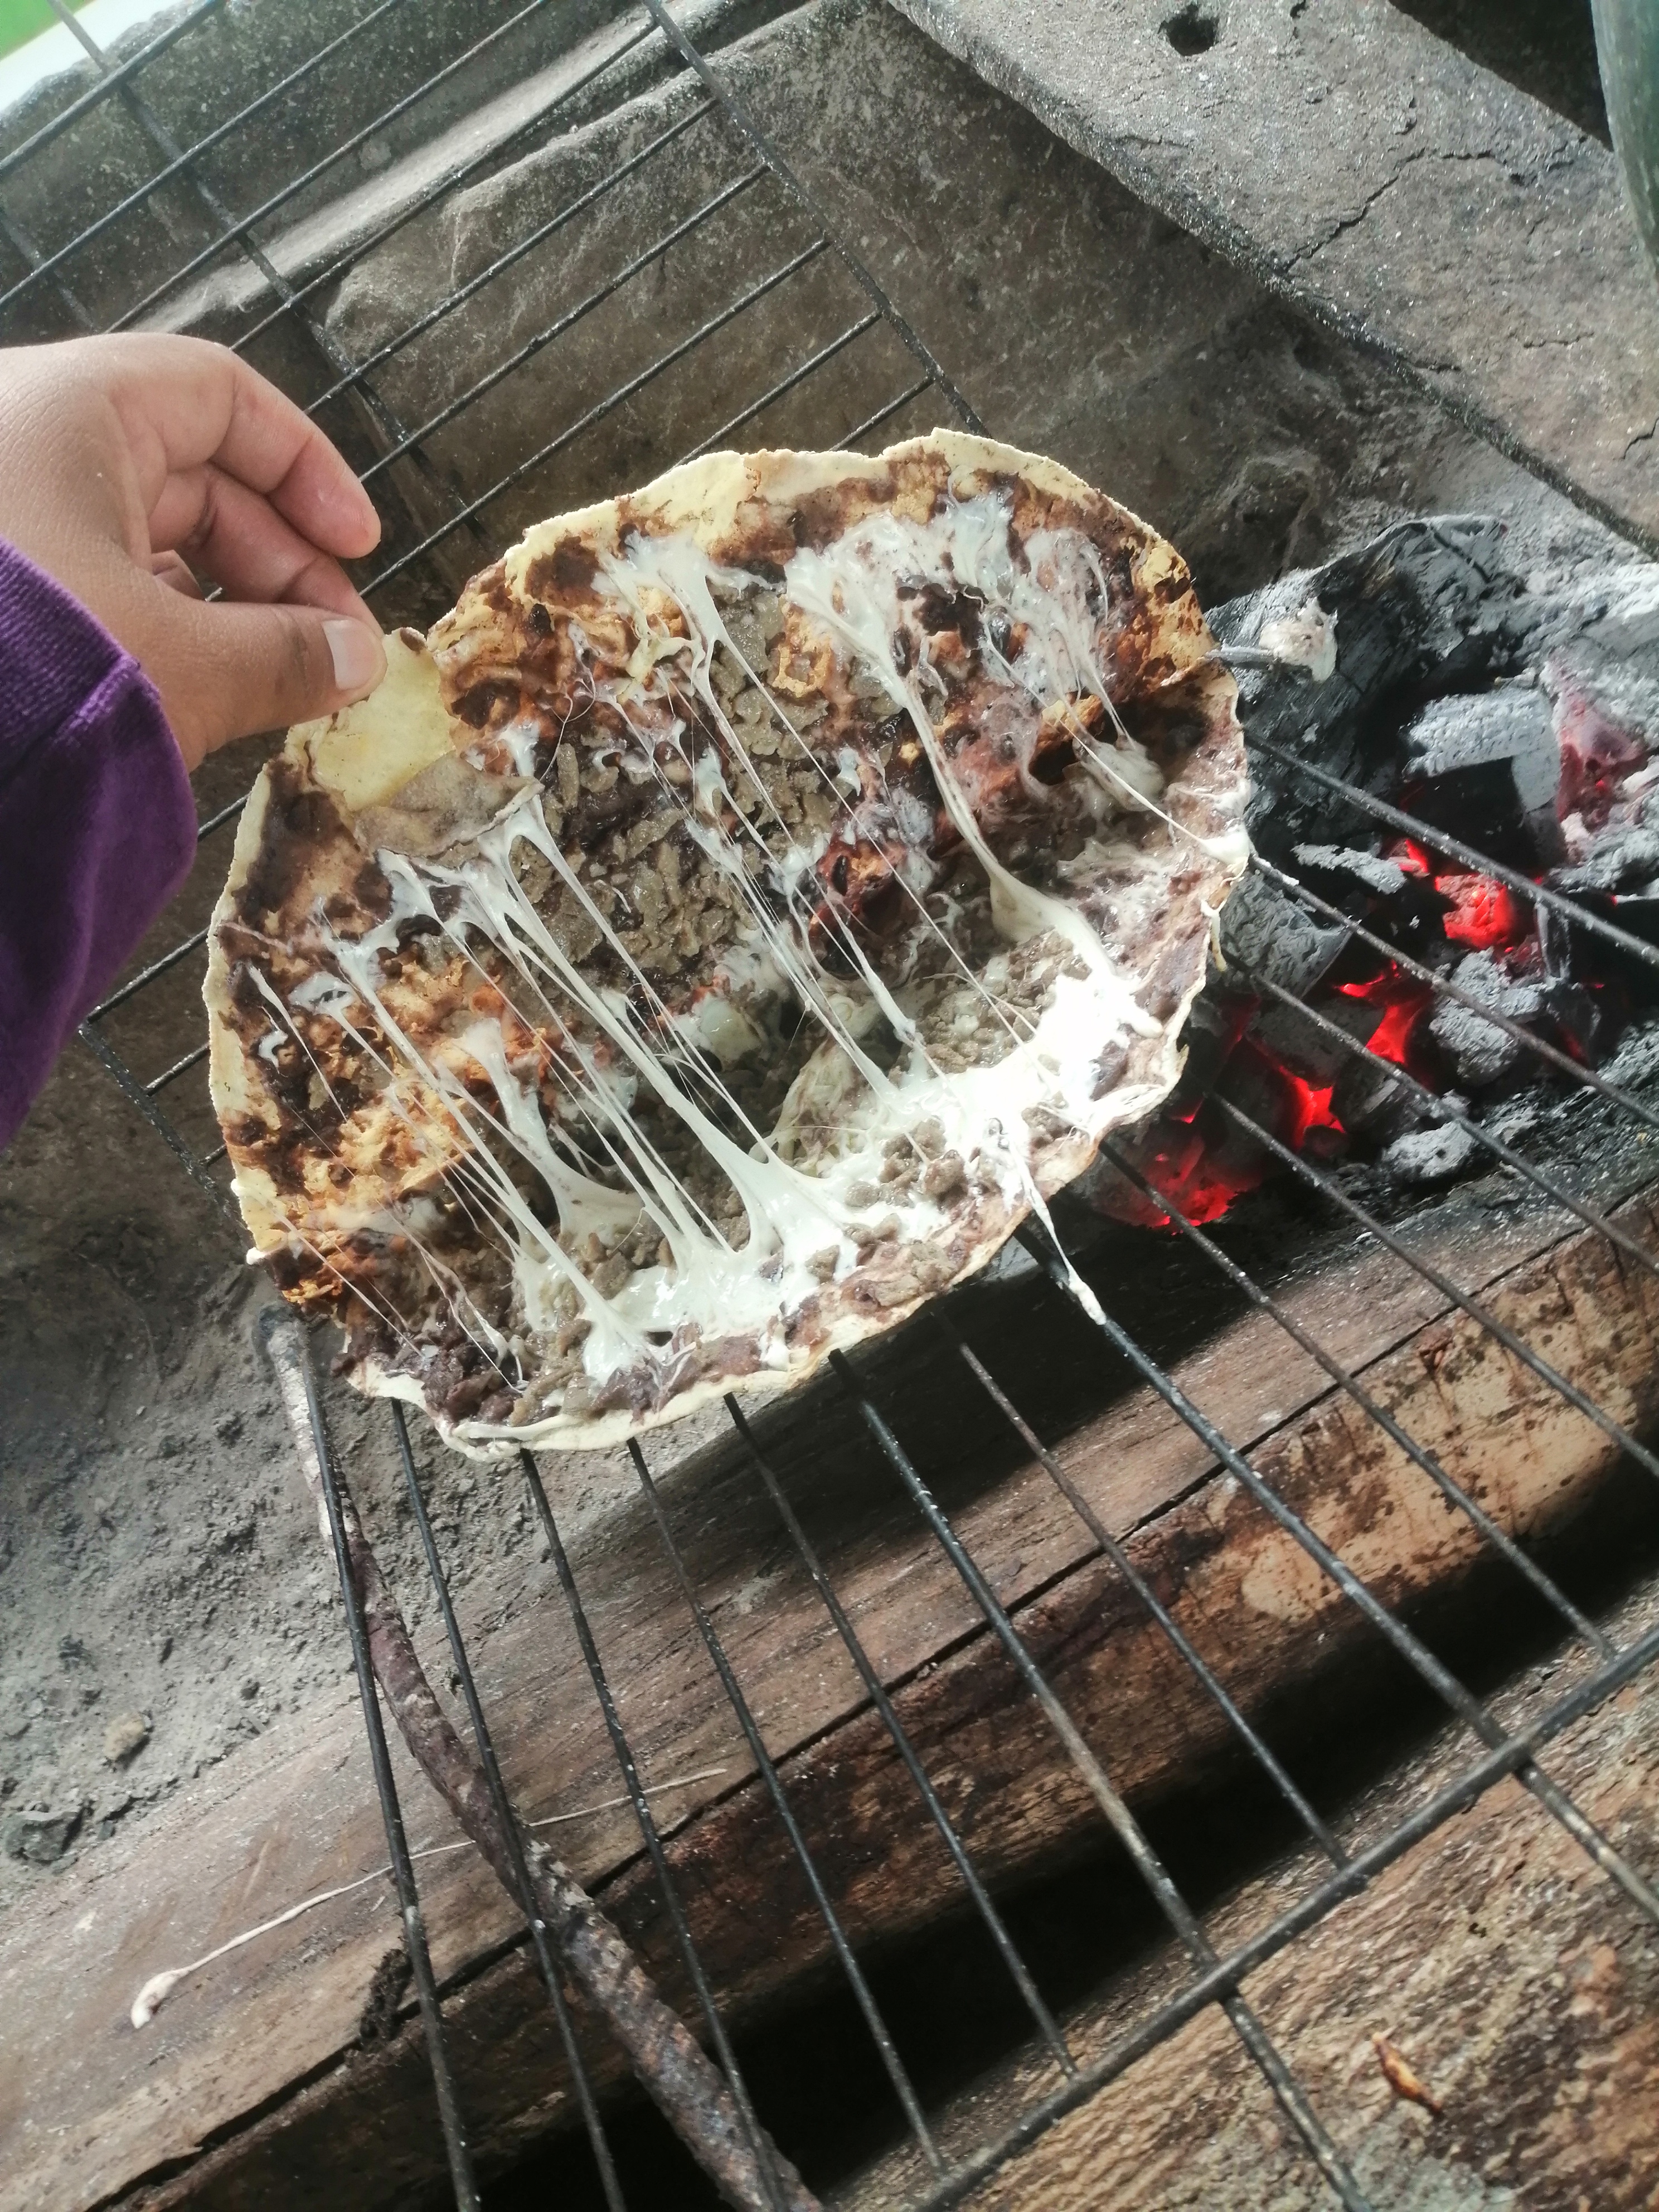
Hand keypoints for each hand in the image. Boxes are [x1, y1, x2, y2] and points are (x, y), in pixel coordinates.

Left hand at [0, 333, 385, 770]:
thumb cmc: (30, 671)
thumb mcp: (180, 665)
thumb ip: (285, 656)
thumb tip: (357, 660)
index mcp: (72, 410)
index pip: (220, 396)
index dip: (306, 467)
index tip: (358, 548)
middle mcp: (25, 441)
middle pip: (190, 471)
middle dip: (278, 561)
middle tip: (336, 648)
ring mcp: (3, 518)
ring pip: (142, 536)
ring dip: (226, 605)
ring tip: (282, 681)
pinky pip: (93, 582)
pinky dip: (161, 627)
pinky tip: (206, 689)